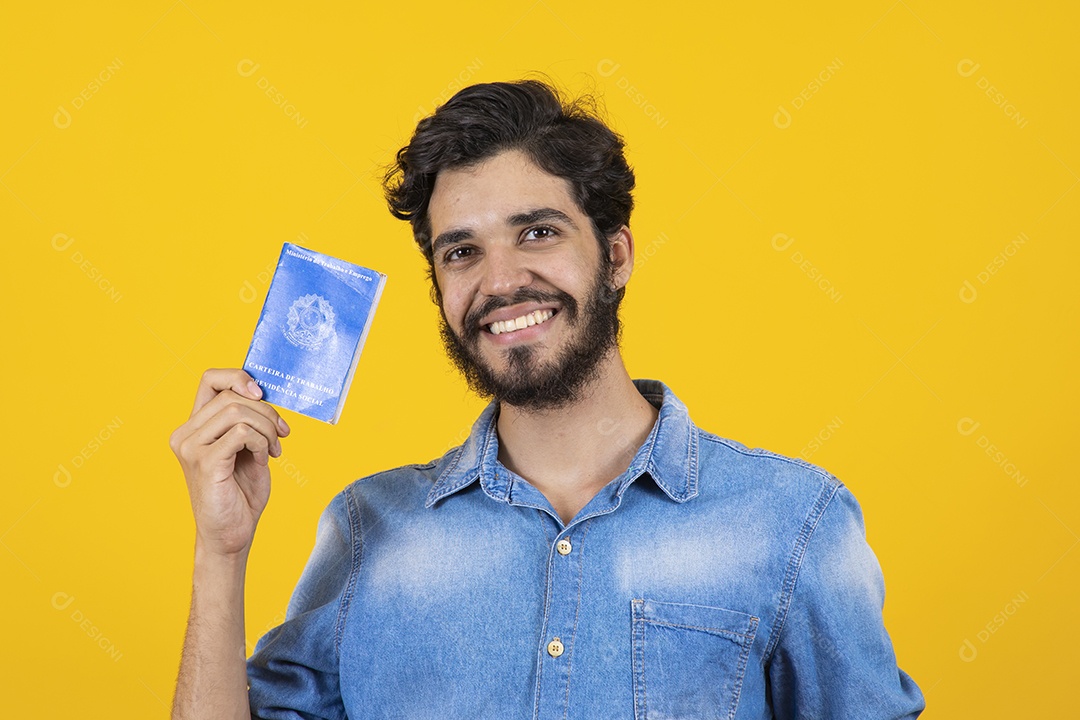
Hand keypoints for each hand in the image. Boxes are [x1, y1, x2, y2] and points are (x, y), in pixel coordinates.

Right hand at [169, 368, 290, 556]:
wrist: (231, 535)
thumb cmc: (240, 493)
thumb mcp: (247, 448)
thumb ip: (248, 420)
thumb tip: (264, 394)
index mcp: (194, 427)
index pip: (210, 379)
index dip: (238, 377)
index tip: (262, 394)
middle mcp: (185, 434)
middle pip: (231, 395)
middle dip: (266, 411)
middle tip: (282, 434)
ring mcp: (191, 447)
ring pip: (237, 410)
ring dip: (267, 428)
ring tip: (273, 449)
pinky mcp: (204, 462)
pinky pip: (242, 433)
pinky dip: (262, 443)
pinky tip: (264, 460)